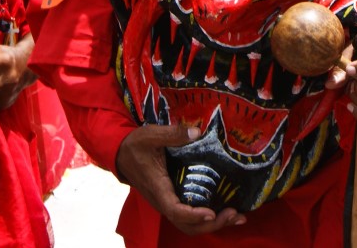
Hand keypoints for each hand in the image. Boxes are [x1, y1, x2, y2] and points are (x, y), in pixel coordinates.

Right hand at [115, 124, 246, 234]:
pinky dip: (208, 218)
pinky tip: (226, 210)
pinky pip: (189, 216)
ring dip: (213, 224)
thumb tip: (197, 132)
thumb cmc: (135, 145)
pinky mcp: (172, 199)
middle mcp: (163, 201)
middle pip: (186, 225)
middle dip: (211, 224)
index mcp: (158, 187)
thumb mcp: (151, 135)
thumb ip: (173, 134)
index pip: (175, 210)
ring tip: (236, 216)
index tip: (212, 212)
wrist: (120, 154)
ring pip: (189, 224)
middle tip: (234, 214)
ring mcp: (167, 202)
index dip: (193, 215)